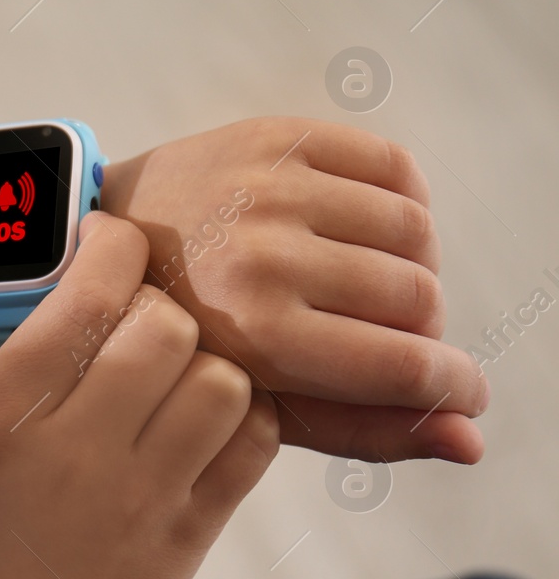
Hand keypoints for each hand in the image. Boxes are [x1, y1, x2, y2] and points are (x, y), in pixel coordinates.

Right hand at [0, 218, 277, 578]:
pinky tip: (199, 413)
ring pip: (221, 377)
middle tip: (130, 313)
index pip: (88, 298)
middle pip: (166, 326)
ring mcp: (146, 494)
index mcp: (0, 420)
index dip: (109, 246)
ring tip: (165, 367)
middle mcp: (76, 453)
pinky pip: (256, 435)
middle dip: (153, 301)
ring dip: (201, 356)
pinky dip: (243, 409)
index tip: (101, 241)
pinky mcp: (196, 527)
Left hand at [100, 117, 487, 463]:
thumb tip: (471, 440)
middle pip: (420, 297)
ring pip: (416, 230)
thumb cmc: (187, 340)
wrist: (107, 245)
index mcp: (257, 332)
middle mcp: (264, 255)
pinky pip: (395, 166)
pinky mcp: (275, 137)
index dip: (453, 384)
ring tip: (373, 285)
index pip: (406, 363)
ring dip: (414, 265)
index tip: (464, 391)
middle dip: (421, 328)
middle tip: (388, 336)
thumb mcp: (258, 404)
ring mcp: (270, 188)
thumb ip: (364, 429)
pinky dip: (403, 202)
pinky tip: (366, 232)